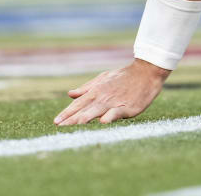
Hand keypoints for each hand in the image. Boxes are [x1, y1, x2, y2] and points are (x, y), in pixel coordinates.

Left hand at [54, 59, 170, 125]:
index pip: (77, 104)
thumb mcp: (103, 79)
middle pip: (84, 109)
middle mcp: (102, 97)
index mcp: (95, 91)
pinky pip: (116, 112)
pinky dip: (110, 116)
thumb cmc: (123, 77)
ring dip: (86, 117)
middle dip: (71, 119)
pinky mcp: (127, 106)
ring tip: (76, 124)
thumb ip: (87, 88)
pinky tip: (103, 121)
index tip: (55, 122)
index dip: (66, 113)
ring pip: (97, 111)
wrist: (145, 72)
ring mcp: (114, 102)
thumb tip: (70, 94)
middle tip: (59, 128)